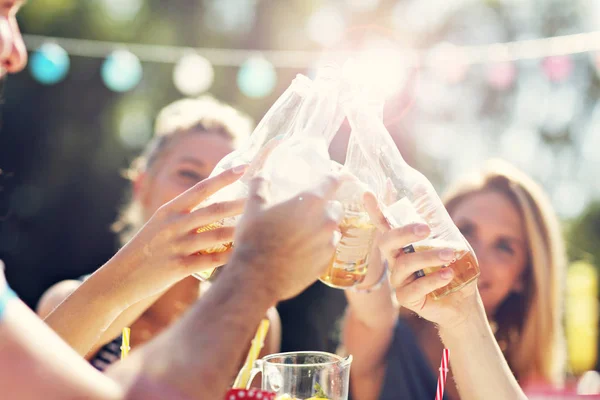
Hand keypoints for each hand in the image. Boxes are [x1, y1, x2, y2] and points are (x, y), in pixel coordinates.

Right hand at [107, 166, 247, 302]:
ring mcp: (176, 246)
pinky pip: (211, 260)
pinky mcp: (178, 268)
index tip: (244, 167)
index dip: (224, 177)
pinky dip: (229, 256)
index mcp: (169, 210)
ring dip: (239, 230)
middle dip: (240, 203)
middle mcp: (173, 224)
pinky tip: (244, 253)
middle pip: (213, 210)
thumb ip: (187, 215)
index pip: (201, 188)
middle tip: (262, 198)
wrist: (121, 277)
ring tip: (259, 227)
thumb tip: (220, 205)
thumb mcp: (162, 225)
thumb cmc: (148, 249)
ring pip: (216, 235)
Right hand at [230, 175, 342, 300]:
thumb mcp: (253, 206)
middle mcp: (326, 221)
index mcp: (311, 202)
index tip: (342, 175)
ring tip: (303, 232)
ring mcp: (327, 243)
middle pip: (336, 206)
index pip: (334, 180)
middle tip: (308, 210)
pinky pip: (327, 248)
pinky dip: (319, 246)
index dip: (340, 175)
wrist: (256, 277)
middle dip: (326, 205)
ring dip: (322, 226)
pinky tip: (302, 250)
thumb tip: (263, 172)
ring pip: (332, 228)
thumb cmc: (255, 238)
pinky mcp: (324, 262)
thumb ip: (261, 184)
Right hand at [364, 192, 478, 328]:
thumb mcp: (449, 238)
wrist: (465, 301)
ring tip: (451, 254)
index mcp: (403, 244)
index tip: (367, 194)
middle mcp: (396, 260)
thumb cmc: (454, 267)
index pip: (385, 225)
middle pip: (386, 243)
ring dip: (429, 256)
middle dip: (403, 233)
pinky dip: (433, 279)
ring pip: (404, 264)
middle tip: (425, 228)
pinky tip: (448, 275)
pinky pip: (414, 287)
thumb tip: (420, 188)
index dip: (375, 210)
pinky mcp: (406, 298)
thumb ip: (435, 219)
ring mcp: (399, 280)